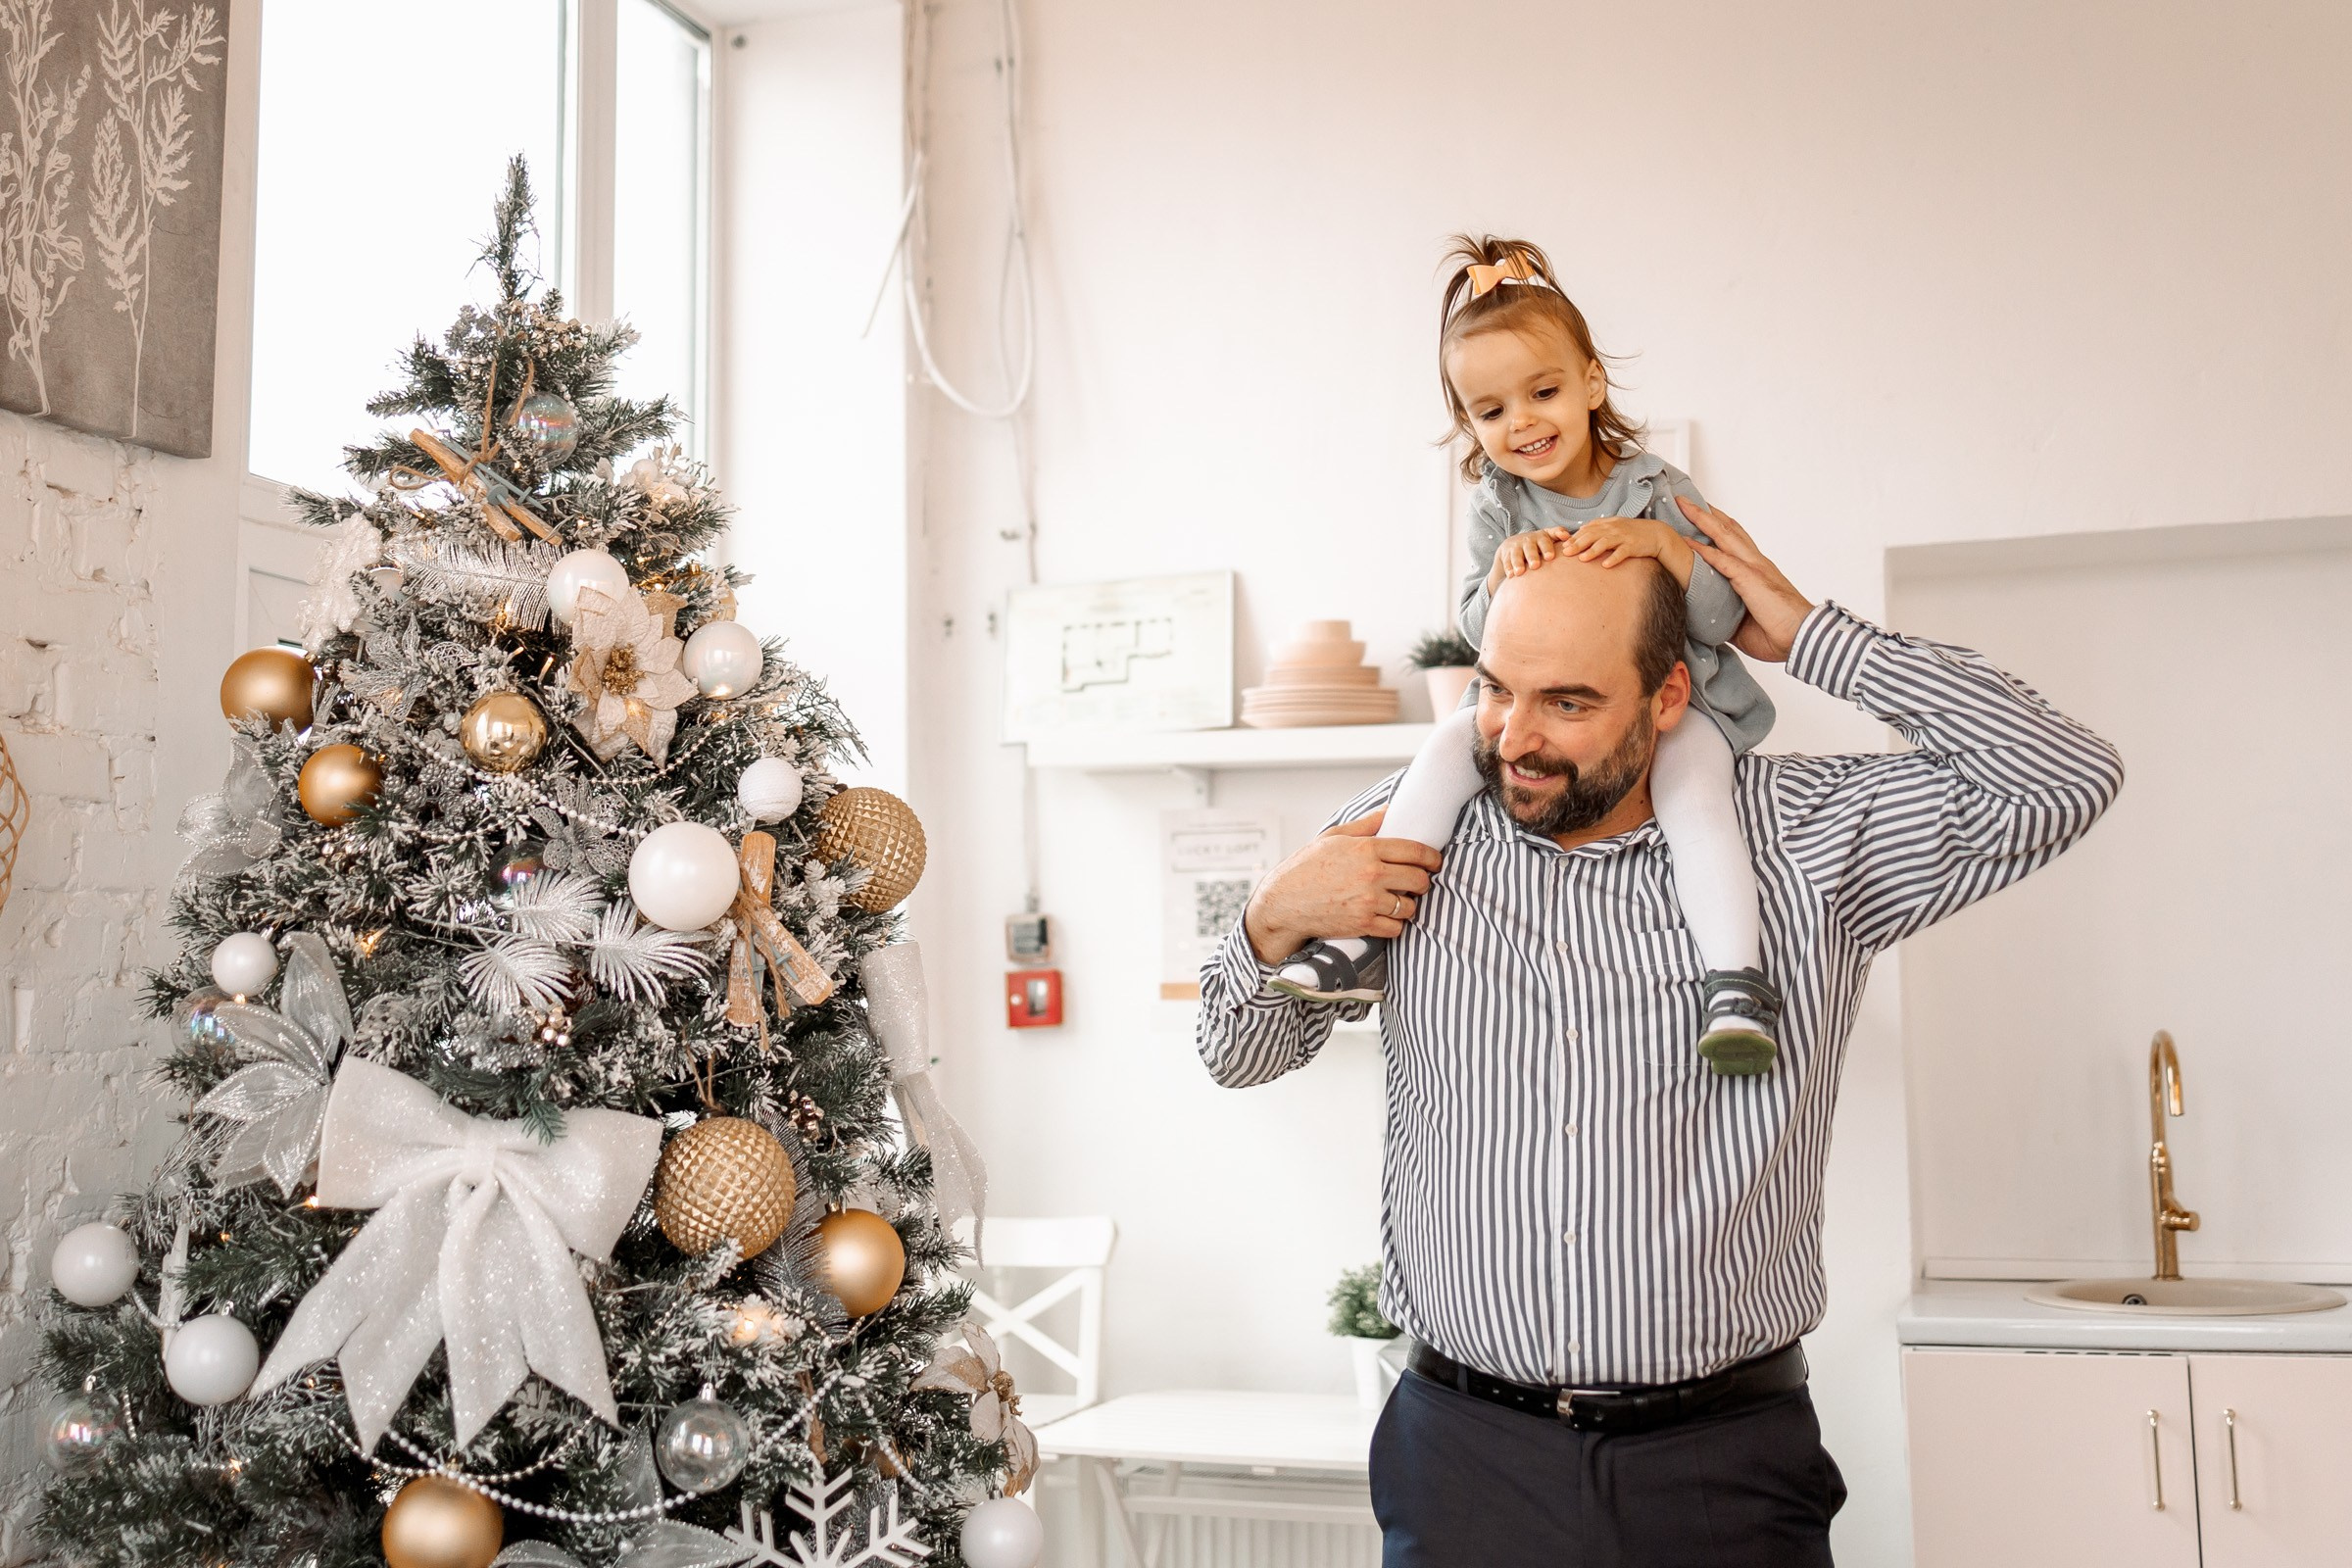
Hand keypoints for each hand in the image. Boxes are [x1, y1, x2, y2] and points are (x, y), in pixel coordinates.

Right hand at [1243, 809, 1442, 965]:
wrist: (1283, 902)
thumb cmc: (1305, 867)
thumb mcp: (1333, 837)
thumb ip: (1365, 825)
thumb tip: (1389, 811)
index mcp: (1366, 848)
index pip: (1415, 851)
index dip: (1432, 857)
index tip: (1434, 862)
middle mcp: (1371, 874)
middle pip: (1419, 879)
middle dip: (1422, 881)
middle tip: (1416, 882)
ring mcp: (1368, 901)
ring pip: (1409, 906)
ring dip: (1408, 904)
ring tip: (1398, 900)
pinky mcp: (1363, 924)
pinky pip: (1396, 927)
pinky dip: (1394, 924)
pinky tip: (1385, 916)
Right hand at [1485, 527, 1576, 591]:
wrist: (1513, 545)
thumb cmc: (1538, 545)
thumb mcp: (1549, 540)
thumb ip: (1561, 538)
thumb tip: (1576, 541)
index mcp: (1542, 536)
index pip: (1548, 536)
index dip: (1552, 541)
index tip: (1554, 552)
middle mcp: (1529, 540)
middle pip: (1531, 547)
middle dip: (1533, 555)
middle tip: (1536, 565)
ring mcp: (1516, 547)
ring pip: (1516, 554)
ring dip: (1518, 562)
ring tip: (1520, 572)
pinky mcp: (1506, 555)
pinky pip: (1506, 561)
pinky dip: (1508, 568)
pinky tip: (1511, 576)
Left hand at [1563, 515, 1694, 585]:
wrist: (1656, 534)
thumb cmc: (1632, 532)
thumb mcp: (1614, 526)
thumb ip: (1598, 528)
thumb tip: (1580, 531)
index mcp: (1607, 524)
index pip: (1587, 529)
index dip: (1574, 537)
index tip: (1562, 545)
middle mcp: (1614, 529)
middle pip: (1592, 535)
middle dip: (1578, 544)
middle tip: (1565, 552)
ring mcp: (1624, 537)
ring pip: (1605, 543)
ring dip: (1592, 551)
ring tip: (1581, 559)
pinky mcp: (1633, 546)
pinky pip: (1622, 552)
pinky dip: (1614, 558)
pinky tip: (1605, 565)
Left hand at [1677, 495, 1814, 661]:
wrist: (1801, 638)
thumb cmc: (1778, 632)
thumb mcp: (1742, 621)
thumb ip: (1723, 612)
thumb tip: (1703, 617)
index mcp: (1756, 571)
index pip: (1734, 542)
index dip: (1716, 527)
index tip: (1698, 515)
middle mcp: (1755, 563)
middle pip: (1728, 529)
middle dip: (1706, 513)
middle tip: (1685, 499)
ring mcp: (1753, 568)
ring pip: (1724, 535)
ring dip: (1703, 519)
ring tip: (1683, 505)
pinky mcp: (1751, 579)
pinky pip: (1722, 561)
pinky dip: (1703, 551)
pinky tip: (1686, 542)